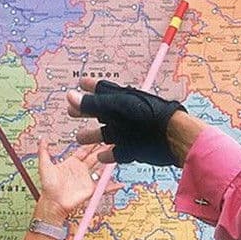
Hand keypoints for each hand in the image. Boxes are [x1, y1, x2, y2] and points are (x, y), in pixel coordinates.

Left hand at [33, 138, 110, 222]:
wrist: (53, 203)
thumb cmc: (48, 186)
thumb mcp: (44, 166)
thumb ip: (43, 151)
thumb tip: (43, 139)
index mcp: (72, 163)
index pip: (84, 150)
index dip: (91, 143)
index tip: (98, 135)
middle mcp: (81, 170)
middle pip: (95, 157)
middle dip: (103, 149)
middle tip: (111, 141)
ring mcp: (87, 179)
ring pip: (101, 168)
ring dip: (108, 163)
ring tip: (117, 155)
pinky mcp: (91, 189)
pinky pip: (104, 187)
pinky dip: (113, 186)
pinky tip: (120, 184)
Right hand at [68, 79, 185, 165]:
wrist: (171, 136)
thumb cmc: (146, 115)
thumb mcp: (117, 107)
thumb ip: (92, 103)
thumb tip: (69, 96)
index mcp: (121, 100)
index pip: (102, 90)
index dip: (90, 87)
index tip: (79, 83)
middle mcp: (123, 116)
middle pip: (100, 113)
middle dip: (85, 111)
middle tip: (71, 112)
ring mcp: (128, 133)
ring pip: (106, 134)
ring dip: (93, 136)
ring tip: (79, 137)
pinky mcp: (133, 150)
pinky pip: (118, 153)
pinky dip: (109, 155)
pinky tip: (101, 156)